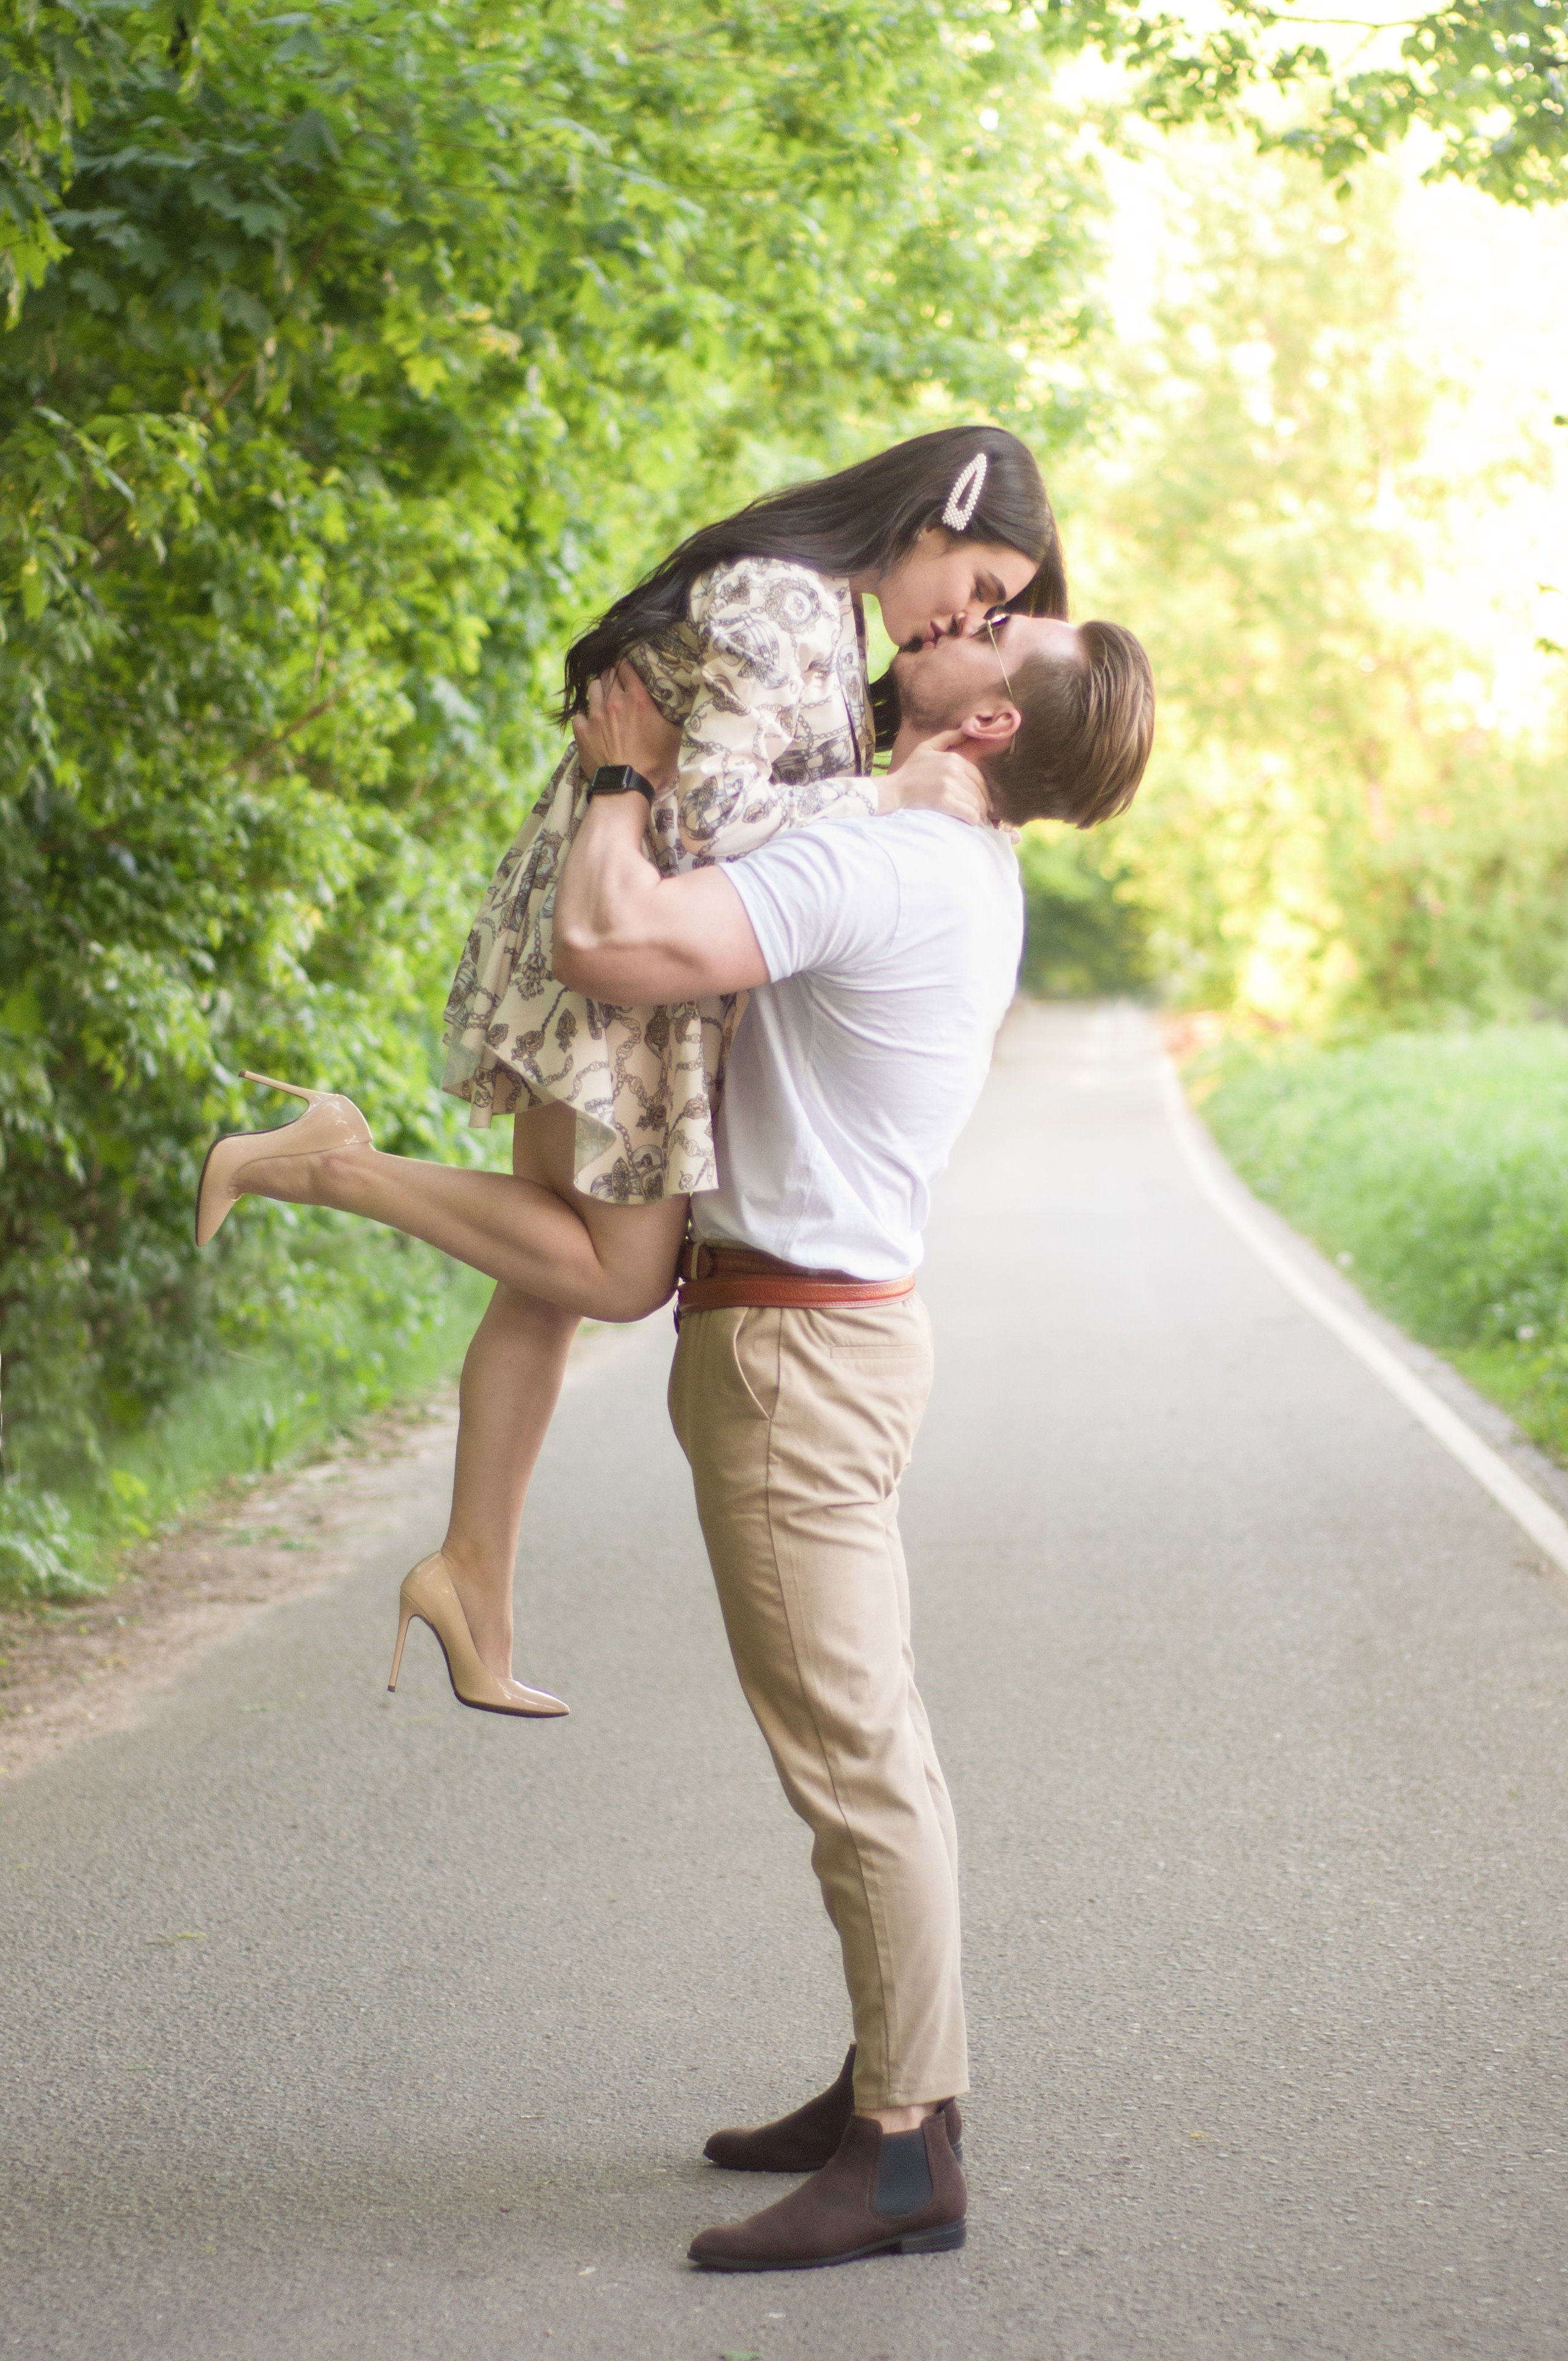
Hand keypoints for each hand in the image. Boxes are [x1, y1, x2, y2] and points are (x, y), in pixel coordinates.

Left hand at [571, 664, 681, 790]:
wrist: (626, 786)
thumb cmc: (654, 764)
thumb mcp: (674, 737)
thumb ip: (672, 715)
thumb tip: (677, 703)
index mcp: (637, 699)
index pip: (627, 668)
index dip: (628, 666)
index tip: (628, 668)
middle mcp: (614, 702)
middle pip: (608, 675)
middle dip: (613, 676)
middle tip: (618, 683)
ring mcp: (595, 716)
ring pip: (593, 688)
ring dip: (599, 689)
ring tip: (604, 698)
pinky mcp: (582, 731)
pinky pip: (579, 715)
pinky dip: (585, 716)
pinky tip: (590, 723)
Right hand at [878, 730, 990, 826]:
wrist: (895, 788)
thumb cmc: (910, 769)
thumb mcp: (927, 746)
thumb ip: (948, 737)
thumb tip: (967, 728)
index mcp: (954, 758)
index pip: (978, 776)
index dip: (983, 789)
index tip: (983, 799)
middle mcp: (954, 771)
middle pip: (978, 790)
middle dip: (983, 803)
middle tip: (982, 812)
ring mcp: (950, 786)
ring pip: (975, 802)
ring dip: (979, 813)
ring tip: (977, 819)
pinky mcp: (945, 802)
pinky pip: (968, 812)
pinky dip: (973, 819)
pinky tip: (972, 822)